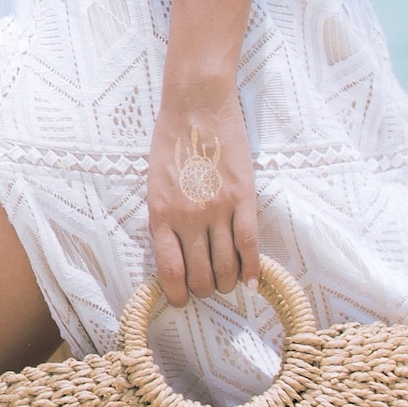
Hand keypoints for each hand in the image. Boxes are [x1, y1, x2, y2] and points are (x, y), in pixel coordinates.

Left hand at [144, 76, 266, 309]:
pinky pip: (250, 244)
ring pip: (226, 266)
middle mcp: (189, 218)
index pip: (171, 272)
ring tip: (227, 282)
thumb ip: (164, 218)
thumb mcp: (154, 184)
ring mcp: (218, 209)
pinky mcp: (244, 198)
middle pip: (200, 275)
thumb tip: (173, 254)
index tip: (182, 300)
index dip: (178, 294)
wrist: (196, 106)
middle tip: (207, 288)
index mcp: (161, 215)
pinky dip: (253, 269)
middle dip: (204, 290)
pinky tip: (253, 283)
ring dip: (227, 282)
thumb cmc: (171, 142)